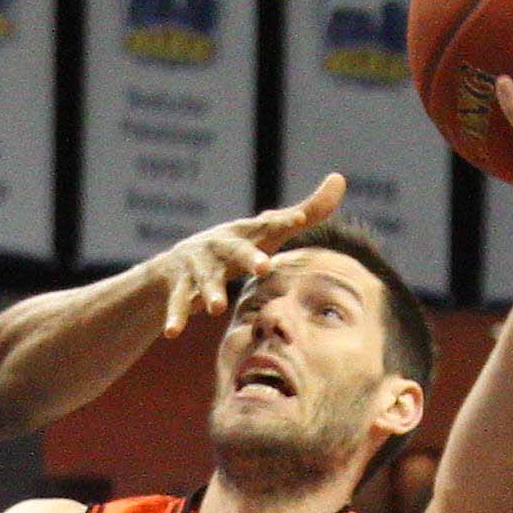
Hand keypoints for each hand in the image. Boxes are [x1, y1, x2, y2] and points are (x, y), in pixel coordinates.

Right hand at [151, 174, 349, 336]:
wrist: (176, 266)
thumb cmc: (236, 249)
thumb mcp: (268, 233)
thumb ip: (307, 211)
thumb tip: (339, 178)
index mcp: (245, 233)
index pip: (267, 225)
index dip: (283, 221)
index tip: (300, 219)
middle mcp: (220, 245)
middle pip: (236, 249)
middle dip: (248, 257)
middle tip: (263, 268)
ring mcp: (197, 265)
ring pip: (204, 278)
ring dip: (210, 291)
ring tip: (217, 308)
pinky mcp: (178, 286)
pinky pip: (176, 303)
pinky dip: (175, 316)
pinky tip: (173, 333)